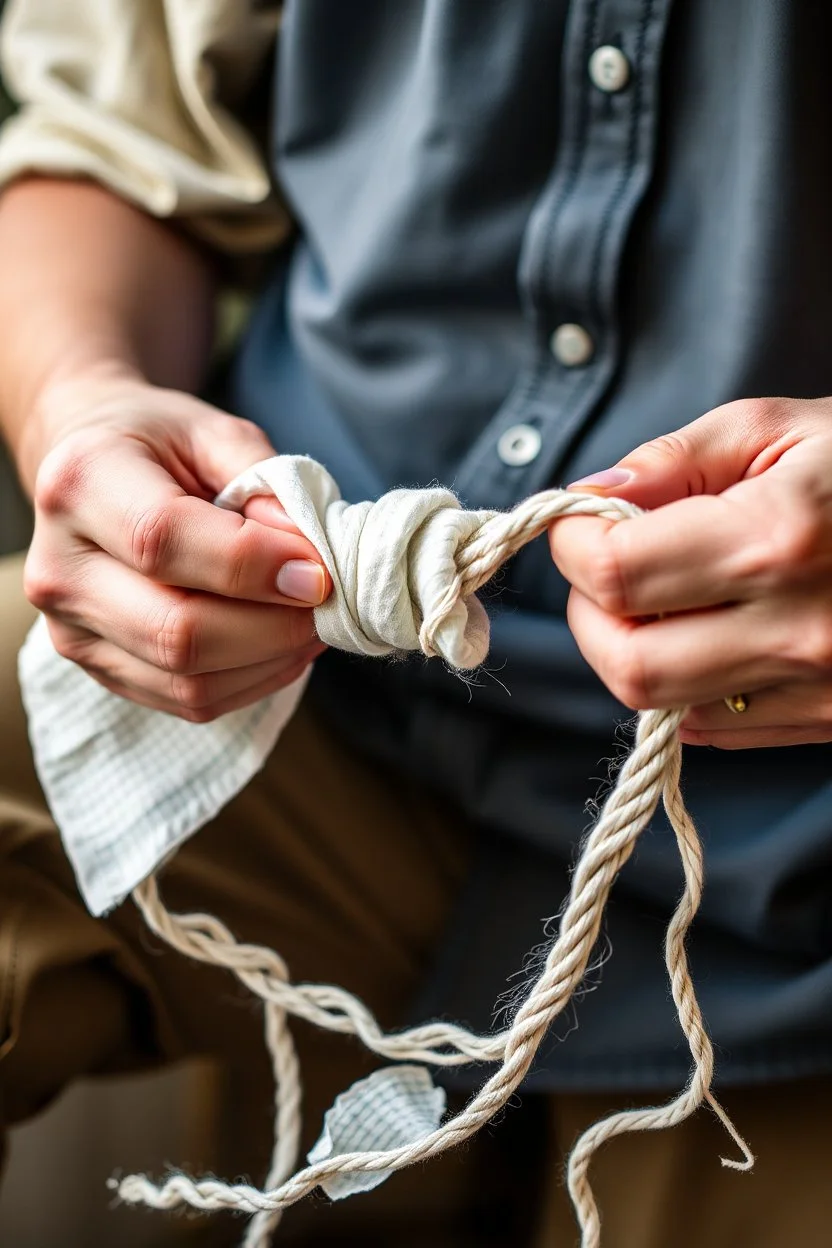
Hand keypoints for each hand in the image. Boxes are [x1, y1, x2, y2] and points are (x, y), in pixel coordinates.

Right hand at [24, 375, 331, 720]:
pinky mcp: (99, 669)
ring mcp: (72, 630)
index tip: (318, 571)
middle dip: (273, 627)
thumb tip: (306, 551)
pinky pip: (188, 700)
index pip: (162, 539)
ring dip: (271, 660)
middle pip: (176, 630)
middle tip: (328, 604)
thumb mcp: (211, 432)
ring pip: (189, 680)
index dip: (250, 564)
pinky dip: (252, 680)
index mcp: (80, 484)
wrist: (92, 474)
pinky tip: (280, 646)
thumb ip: (262, 481)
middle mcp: (60, 567)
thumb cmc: (158, 446)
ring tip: (312, 624)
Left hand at [548, 397, 831, 748]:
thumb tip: (590, 499)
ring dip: (632, 652)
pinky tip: (708, 635)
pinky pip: (714, 729)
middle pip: (626, 662)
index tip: (580, 521)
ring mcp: (819, 688)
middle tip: (606, 569)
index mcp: (777, 538)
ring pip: (662, 707)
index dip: (572, 542)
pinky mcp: (828, 721)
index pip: (612, 572)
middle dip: (588, 614)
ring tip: (658, 599)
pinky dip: (683, 687)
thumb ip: (673, 462)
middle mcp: (797, 629)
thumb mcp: (781, 429)